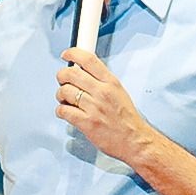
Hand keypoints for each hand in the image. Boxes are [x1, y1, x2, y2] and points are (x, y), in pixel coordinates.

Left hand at [55, 49, 153, 165]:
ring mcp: (93, 108)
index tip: (66, 54)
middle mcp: (102, 92)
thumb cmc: (127, 120)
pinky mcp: (86, 123)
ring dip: (60, 95)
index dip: (73, 53)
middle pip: (71, 73)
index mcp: (111, 83)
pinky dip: (60, 110)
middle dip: (62, 75)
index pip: (88, 59)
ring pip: (64, 91)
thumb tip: (84, 73)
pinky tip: (66, 112)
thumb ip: (103, 81)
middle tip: (62, 80)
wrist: (134, 141)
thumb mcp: (119, 92)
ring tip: (65, 99)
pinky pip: (63, 110)